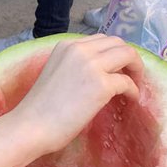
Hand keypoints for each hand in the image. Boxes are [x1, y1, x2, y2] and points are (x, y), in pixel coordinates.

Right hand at [14, 34, 142, 152]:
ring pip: (127, 55)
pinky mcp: (102, 85)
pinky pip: (127, 82)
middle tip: (131, 74)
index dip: (113, 52)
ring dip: (136, 68)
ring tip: (135, 83)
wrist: (30, 126)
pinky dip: (133, 90)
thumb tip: (99, 73)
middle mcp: (80, 49)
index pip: (100, 40)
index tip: (117, 66)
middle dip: (129, 57)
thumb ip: (75, 66)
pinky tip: (131, 99)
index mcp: (66, 45)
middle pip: (117, 43)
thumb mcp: (56, 73)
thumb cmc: (39, 108)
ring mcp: (92, 66)